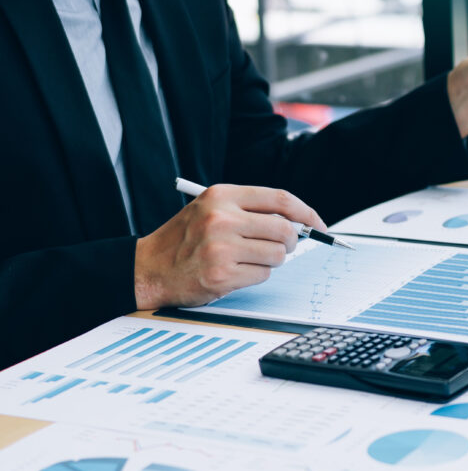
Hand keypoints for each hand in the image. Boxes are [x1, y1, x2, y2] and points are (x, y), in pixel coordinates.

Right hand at [133, 185, 326, 309]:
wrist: (147, 268)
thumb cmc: (184, 240)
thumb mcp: (211, 210)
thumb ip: (250, 210)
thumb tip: (299, 222)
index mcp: (222, 195)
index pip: (280, 199)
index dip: (306, 213)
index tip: (318, 224)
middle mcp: (222, 218)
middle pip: (284, 229)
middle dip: (290, 241)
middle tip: (282, 246)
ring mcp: (221, 247)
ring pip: (277, 254)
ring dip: (270, 260)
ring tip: (246, 259)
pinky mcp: (222, 274)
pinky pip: (263, 275)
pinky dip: (256, 275)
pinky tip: (234, 272)